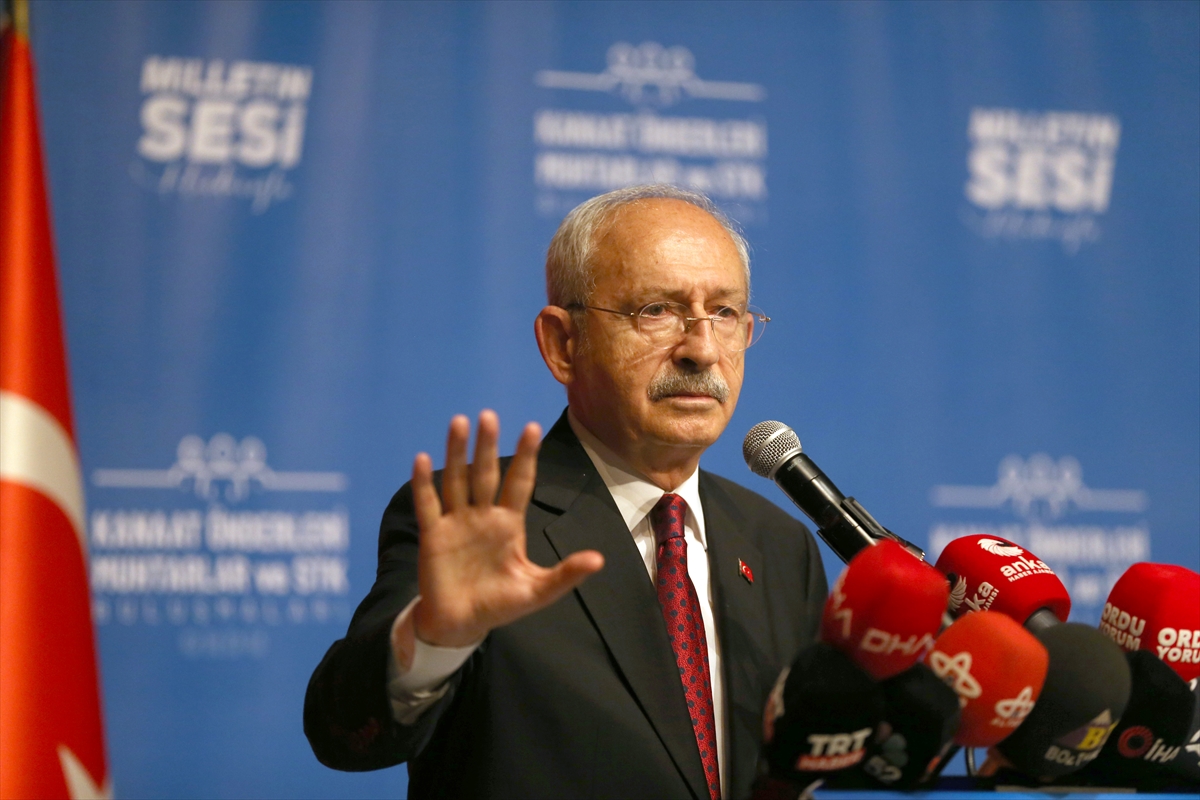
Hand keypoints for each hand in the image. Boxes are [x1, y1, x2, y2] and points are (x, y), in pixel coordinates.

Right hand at [410, 410, 604, 647]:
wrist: (462, 625)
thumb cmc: (500, 604)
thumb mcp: (538, 590)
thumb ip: (565, 574)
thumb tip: (599, 559)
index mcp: (509, 523)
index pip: (519, 482)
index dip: (526, 457)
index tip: (533, 428)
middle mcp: (483, 515)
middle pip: (485, 474)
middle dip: (487, 446)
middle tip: (489, 415)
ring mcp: (457, 522)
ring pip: (457, 481)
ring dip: (457, 452)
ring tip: (459, 422)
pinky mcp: (433, 536)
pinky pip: (428, 506)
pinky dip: (424, 484)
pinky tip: (422, 459)